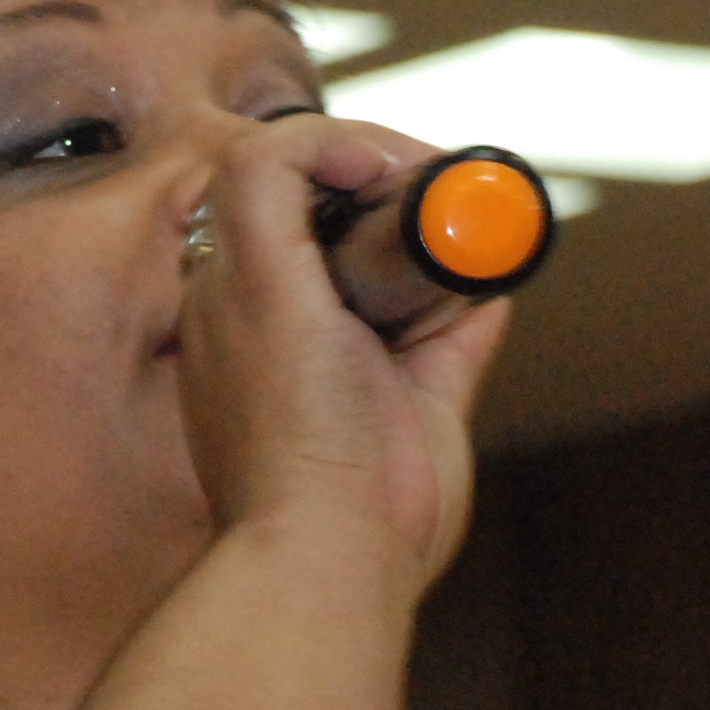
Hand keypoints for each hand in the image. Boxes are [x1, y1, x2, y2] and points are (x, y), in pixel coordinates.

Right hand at [172, 112, 505, 592]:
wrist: (328, 567)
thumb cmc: (368, 530)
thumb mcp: (424, 416)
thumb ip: (447, 351)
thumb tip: (486, 297)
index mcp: (252, 351)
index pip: (285, 246)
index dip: (355, 218)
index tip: (427, 231)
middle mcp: (223, 313)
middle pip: (278, 198)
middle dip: (363, 178)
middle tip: (436, 202)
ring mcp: (227, 294)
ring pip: (265, 164)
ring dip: (356, 152)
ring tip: (421, 182)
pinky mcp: (252, 279)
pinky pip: (269, 160)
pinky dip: (335, 142)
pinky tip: (394, 171)